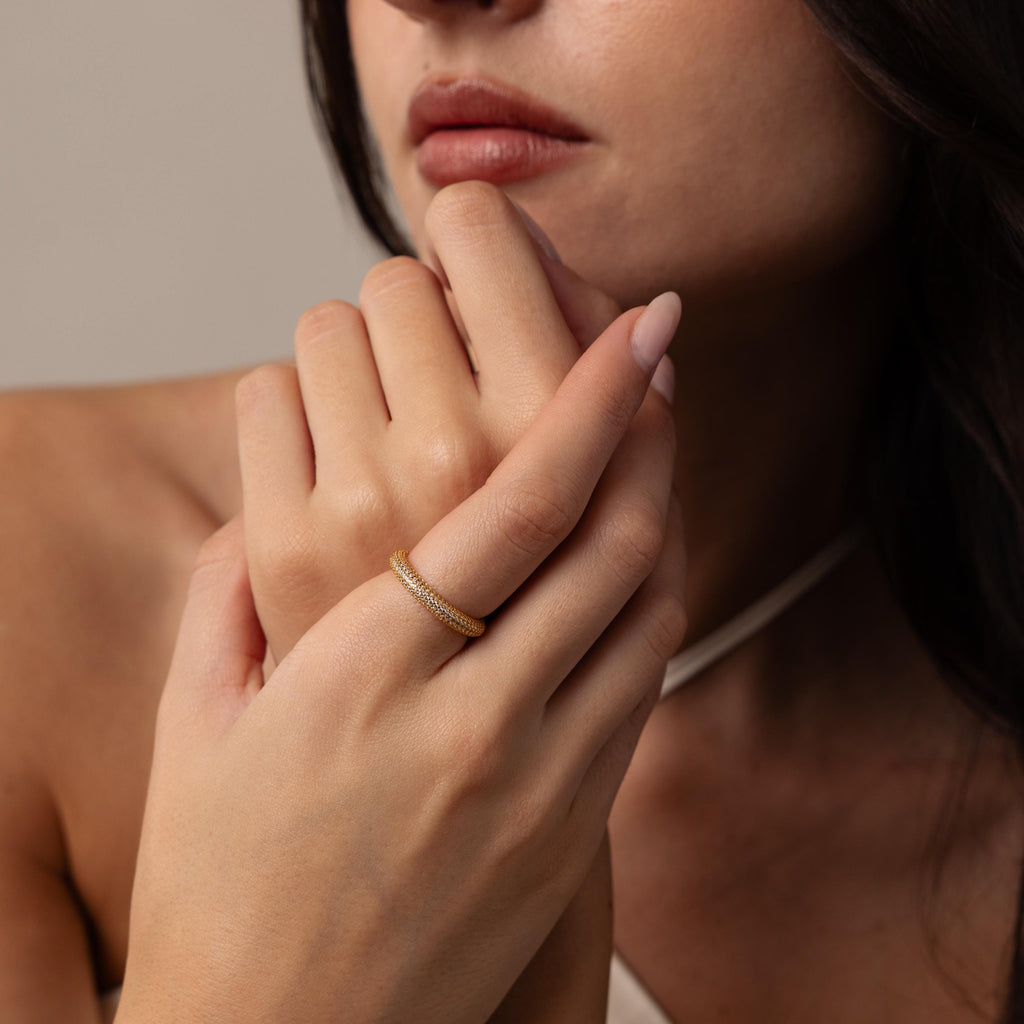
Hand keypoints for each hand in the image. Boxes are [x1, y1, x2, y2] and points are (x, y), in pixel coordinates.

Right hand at [120, 277, 684, 1023]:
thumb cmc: (221, 884)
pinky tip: (637, 555)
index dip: (592, 403)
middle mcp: (470, 721)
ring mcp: (538, 782)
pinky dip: (651, 599)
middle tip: (658, 360)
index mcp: (362, 675)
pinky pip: (641, 684)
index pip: (517, 508)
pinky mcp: (571, 830)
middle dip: (650, 433)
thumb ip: (228, 590)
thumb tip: (268, 500)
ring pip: (644, 608)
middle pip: (608, 544)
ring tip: (657, 439)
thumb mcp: (192, 724)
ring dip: (663, 507)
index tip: (636, 330)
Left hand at [238, 184, 620, 662]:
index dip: (491, 238)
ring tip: (387, 434)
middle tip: (434, 373)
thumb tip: (651, 323)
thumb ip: (636, 430)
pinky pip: (265, 392)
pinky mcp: (282, 540)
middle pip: (404, 273)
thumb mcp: (627, 540)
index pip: (492, 240)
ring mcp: (363, 500)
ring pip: (328, 321)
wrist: (429, 767)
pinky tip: (333, 474)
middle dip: (419, 309)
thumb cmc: (534, 635)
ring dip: (356, 361)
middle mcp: (458, 461)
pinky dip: (296, 415)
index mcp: (557, 445)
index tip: (490, 262)